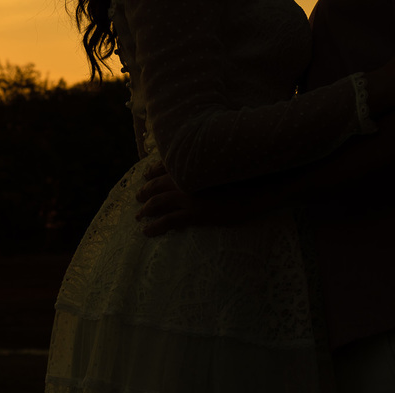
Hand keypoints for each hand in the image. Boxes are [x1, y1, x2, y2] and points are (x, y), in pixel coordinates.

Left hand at [134, 161, 261, 235]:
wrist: (256, 189)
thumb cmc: (242, 175)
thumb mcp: (220, 164)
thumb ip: (204, 163)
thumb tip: (198, 166)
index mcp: (190, 164)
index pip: (163, 166)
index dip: (151, 172)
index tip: (145, 177)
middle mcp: (185, 178)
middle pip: (156, 185)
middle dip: (144, 191)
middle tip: (138, 197)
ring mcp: (188, 195)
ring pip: (158, 202)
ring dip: (145, 209)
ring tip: (139, 215)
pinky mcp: (195, 213)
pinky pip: (168, 221)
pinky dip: (155, 226)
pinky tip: (147, 231)